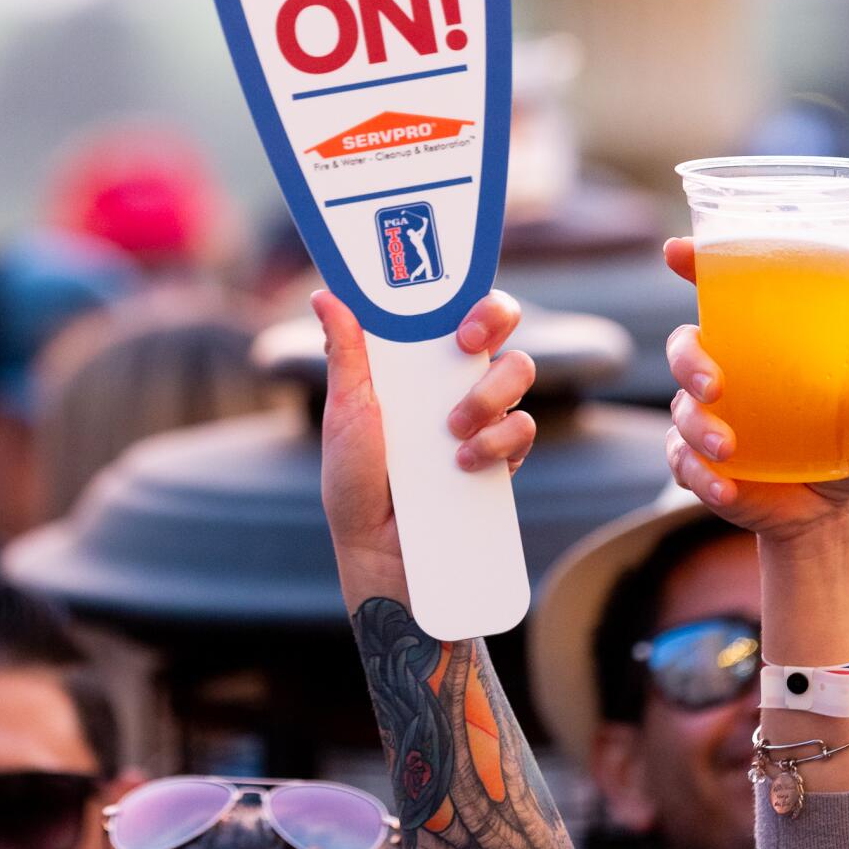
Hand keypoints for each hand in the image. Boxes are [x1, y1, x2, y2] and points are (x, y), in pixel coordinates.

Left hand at [311, 289, 535, 608]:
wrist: (380, 555)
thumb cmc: (354, 482)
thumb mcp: (345, 415)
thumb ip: (344, 356)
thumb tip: (325, 295)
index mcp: (417, 363)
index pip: (453, 308)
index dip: (465, 294)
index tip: (455, 311)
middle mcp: (454, 382)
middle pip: (499, 327)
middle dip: (494, 320)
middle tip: (467, 346)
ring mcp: (483, 417)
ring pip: (517, 371)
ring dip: (489, 394)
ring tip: (453, 430)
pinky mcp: (502, 457)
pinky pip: (524, 429)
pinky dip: (500, 440)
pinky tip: (466, 463)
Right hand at [663, 236, 848, 542]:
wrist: (830, 508)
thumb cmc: (847, 438)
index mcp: (755, 344)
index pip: (716, 294)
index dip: (691, 266)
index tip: (676, 251)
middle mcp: (722, 373)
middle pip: (683, 348)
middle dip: (689, 362)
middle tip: (714, 387)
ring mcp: (704, 419)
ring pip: (681, 411)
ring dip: (698, 428)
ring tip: (729, 450)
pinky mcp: (699, 463)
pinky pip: (682, 462)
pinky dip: (700, 475)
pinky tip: (726, 488)